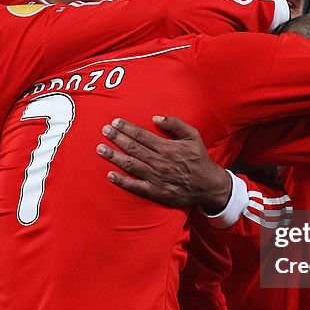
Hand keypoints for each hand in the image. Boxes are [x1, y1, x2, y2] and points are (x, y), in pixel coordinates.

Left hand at [95, 115, 230, 212]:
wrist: (208, 186)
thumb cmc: (199, 159)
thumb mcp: (193, 136)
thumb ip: (175, 124)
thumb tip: (156, 118)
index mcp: (167, 147)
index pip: (142, 135)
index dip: (126, 128)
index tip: (114, 122)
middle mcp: (159, 162)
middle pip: (133, 148)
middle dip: (116, 138)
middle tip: (104, 131)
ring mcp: (156, 178)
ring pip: (130, 165)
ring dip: (114, 156)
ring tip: (101, 149)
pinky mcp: (155, 192)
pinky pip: (135, 186)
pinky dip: (122, 180)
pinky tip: (110, 174)